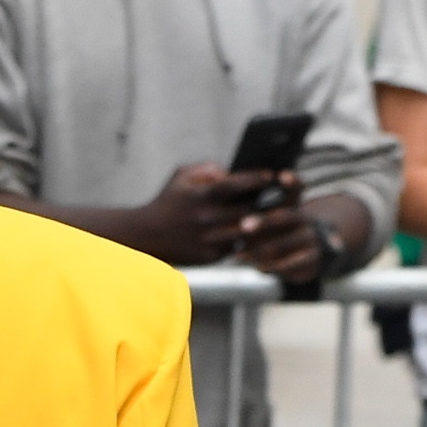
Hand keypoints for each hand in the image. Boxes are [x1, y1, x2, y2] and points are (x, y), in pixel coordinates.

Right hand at [127, 161, 273, 265]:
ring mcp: (209, 239)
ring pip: (245, 231)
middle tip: (279, 196)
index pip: (237, 183)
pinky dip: (244, 240)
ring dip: (258, 223)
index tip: (270, 175)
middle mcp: (207, 218)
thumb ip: (207, 169)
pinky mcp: (209, 257)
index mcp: (202, 196)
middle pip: (247, 209)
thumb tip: (230, 172)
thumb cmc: (167, 202)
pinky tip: (254, 233)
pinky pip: (235, 246)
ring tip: (271, 215)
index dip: (257, 178)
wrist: (147, 236)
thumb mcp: (181, 176)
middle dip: (263, 202)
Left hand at [229, 177, 327, 282]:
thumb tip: (224, 211)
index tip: (282, 175)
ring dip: (261, 248)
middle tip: (244, 225)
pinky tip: (257, 266)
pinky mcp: (311, 259)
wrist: (306, 260)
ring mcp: (309, 238)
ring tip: (239, 253)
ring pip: (286, 242)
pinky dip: (272, 266)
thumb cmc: (277, 235)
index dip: (291, 182)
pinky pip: (291, 263)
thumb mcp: (268, 220)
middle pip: (286, 216)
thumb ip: (253, 212)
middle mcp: (303, 219)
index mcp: (293, 205)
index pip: (296, 188)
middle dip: (264, 221)